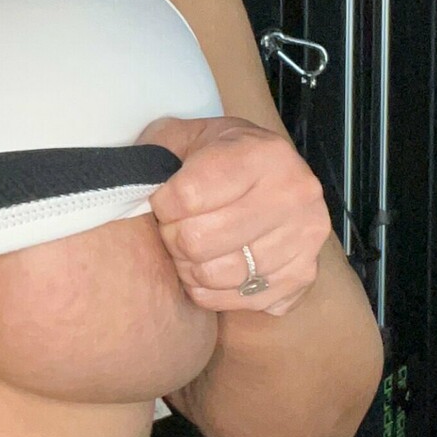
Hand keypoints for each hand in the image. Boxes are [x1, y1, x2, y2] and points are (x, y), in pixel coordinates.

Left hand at [135, 115, 331, 317]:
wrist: (271, 171)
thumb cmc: (218, 155)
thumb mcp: (184, 135)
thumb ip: (155, 154)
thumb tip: (131, 190)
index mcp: (262, 154)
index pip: (187, 197)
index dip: (162, 205)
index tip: (163, 200)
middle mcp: (293, 195)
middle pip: (199, 241)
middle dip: (173, 237)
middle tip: (175, 227)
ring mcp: (305, 238)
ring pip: (216, 275)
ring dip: (190, 267)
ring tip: (192, 248)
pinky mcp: (304, 274)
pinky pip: (238, 301)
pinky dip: (213, 291)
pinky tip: (212, 267)